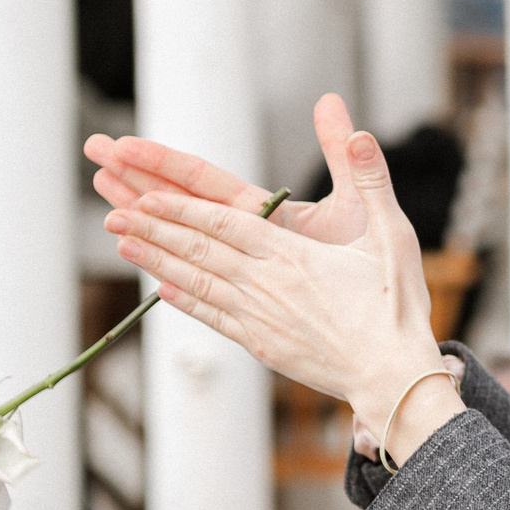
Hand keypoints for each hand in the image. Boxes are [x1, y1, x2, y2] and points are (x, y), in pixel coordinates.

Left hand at [102, 95, 459, 455]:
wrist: (394, 378)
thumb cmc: (397, 305)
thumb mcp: (391, 233)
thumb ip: (370, 179)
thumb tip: (358, 132)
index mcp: (292, 256)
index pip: (225, 224)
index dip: (181, 208)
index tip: (145, 194)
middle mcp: (267, 285)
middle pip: (199, 250)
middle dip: (153, 229)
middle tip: (112, 213)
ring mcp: (260, 318)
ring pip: (197, 283)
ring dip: (157, 261)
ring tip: (122, 244)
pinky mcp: (263, 344)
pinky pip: (215, 318)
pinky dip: (185, 302)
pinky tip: (162, 291)